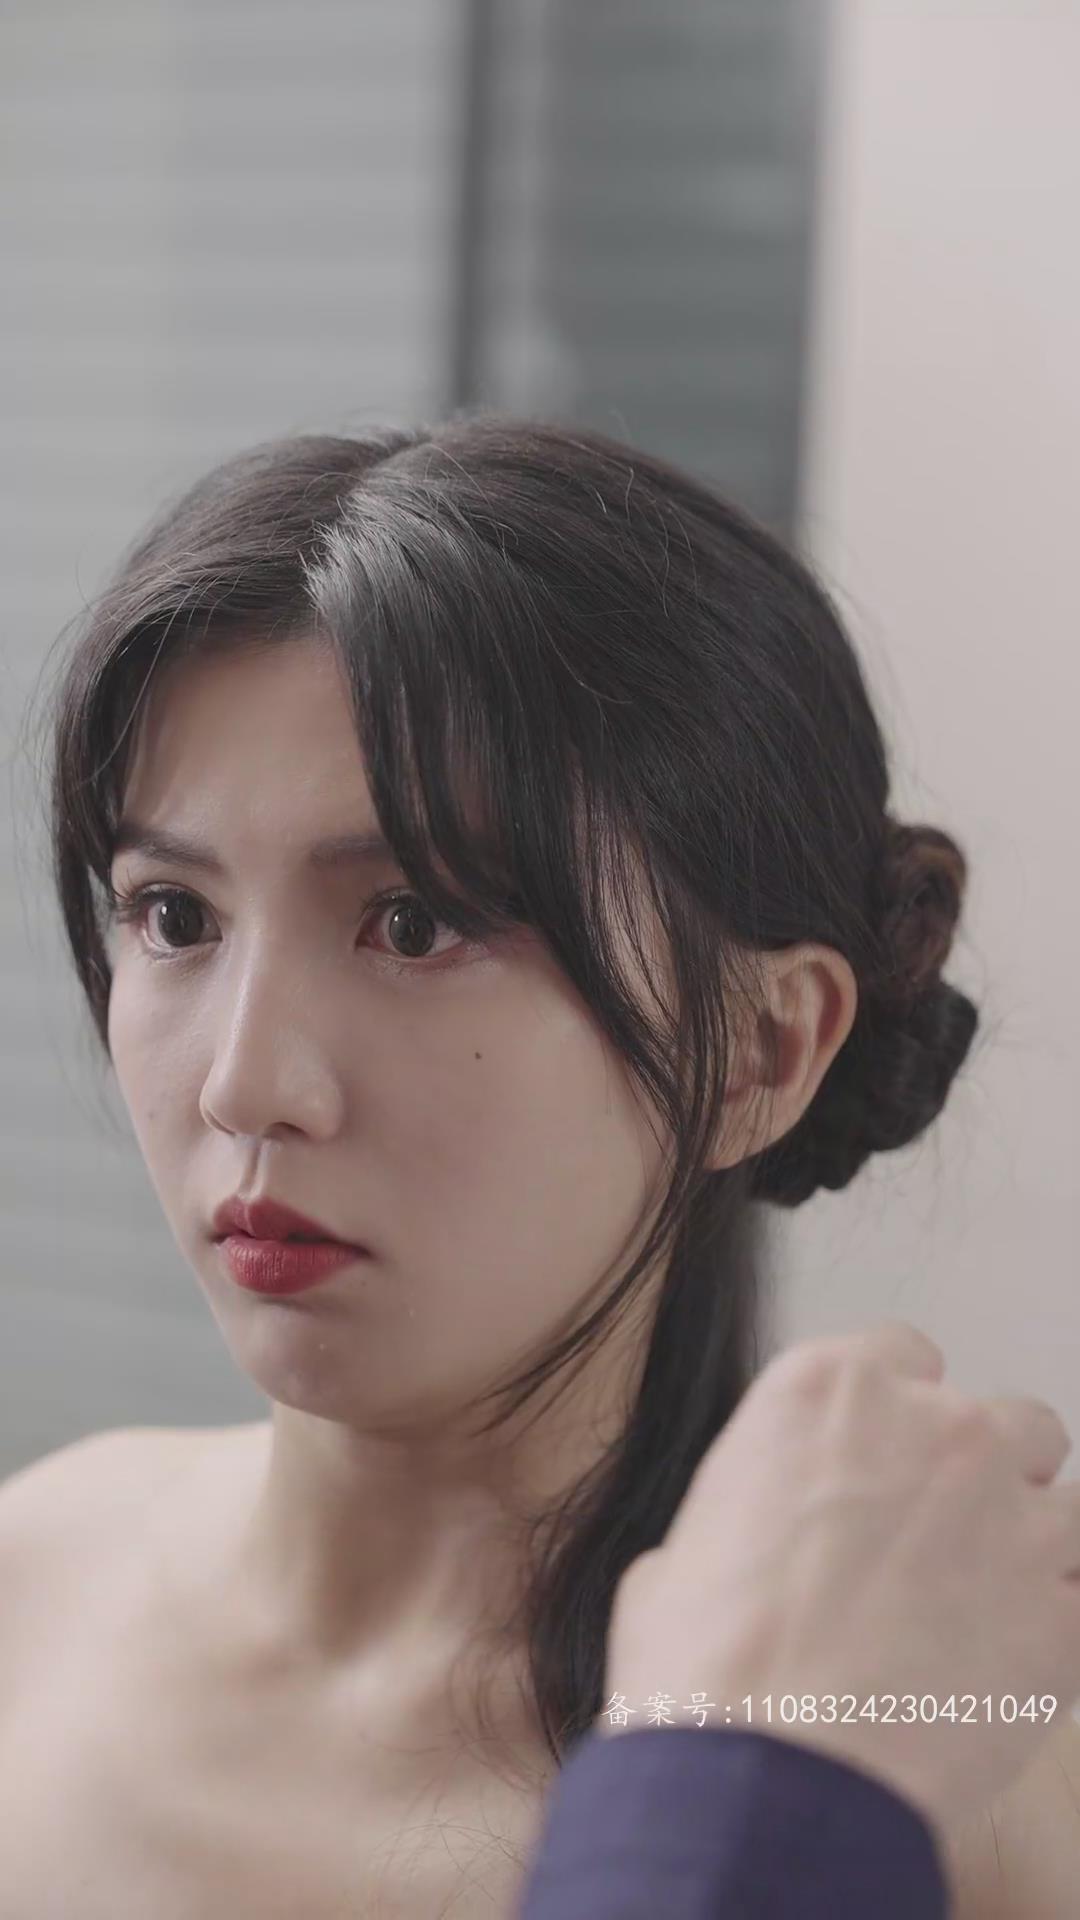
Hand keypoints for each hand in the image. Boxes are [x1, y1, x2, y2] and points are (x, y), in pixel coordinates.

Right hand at [599, 1320, 1079, 1841]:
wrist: (764, 1773)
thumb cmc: (709, 1669)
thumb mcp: (679, 1552)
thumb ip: (743, 1518)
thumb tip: (743, 1554)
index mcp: (830, 1392)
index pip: (904, 1357)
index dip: (898, 1419)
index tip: (890, 1466)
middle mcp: (933, 1428)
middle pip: (1001, 1421)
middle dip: (980, 1478)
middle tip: (940, 1550)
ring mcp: (1011, 1513)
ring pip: (1069, 1497)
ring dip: (1037, 1544)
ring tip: (994, 1609)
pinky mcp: (1065, 1611)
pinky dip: (1067, 1625)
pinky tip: (1024, 1662)